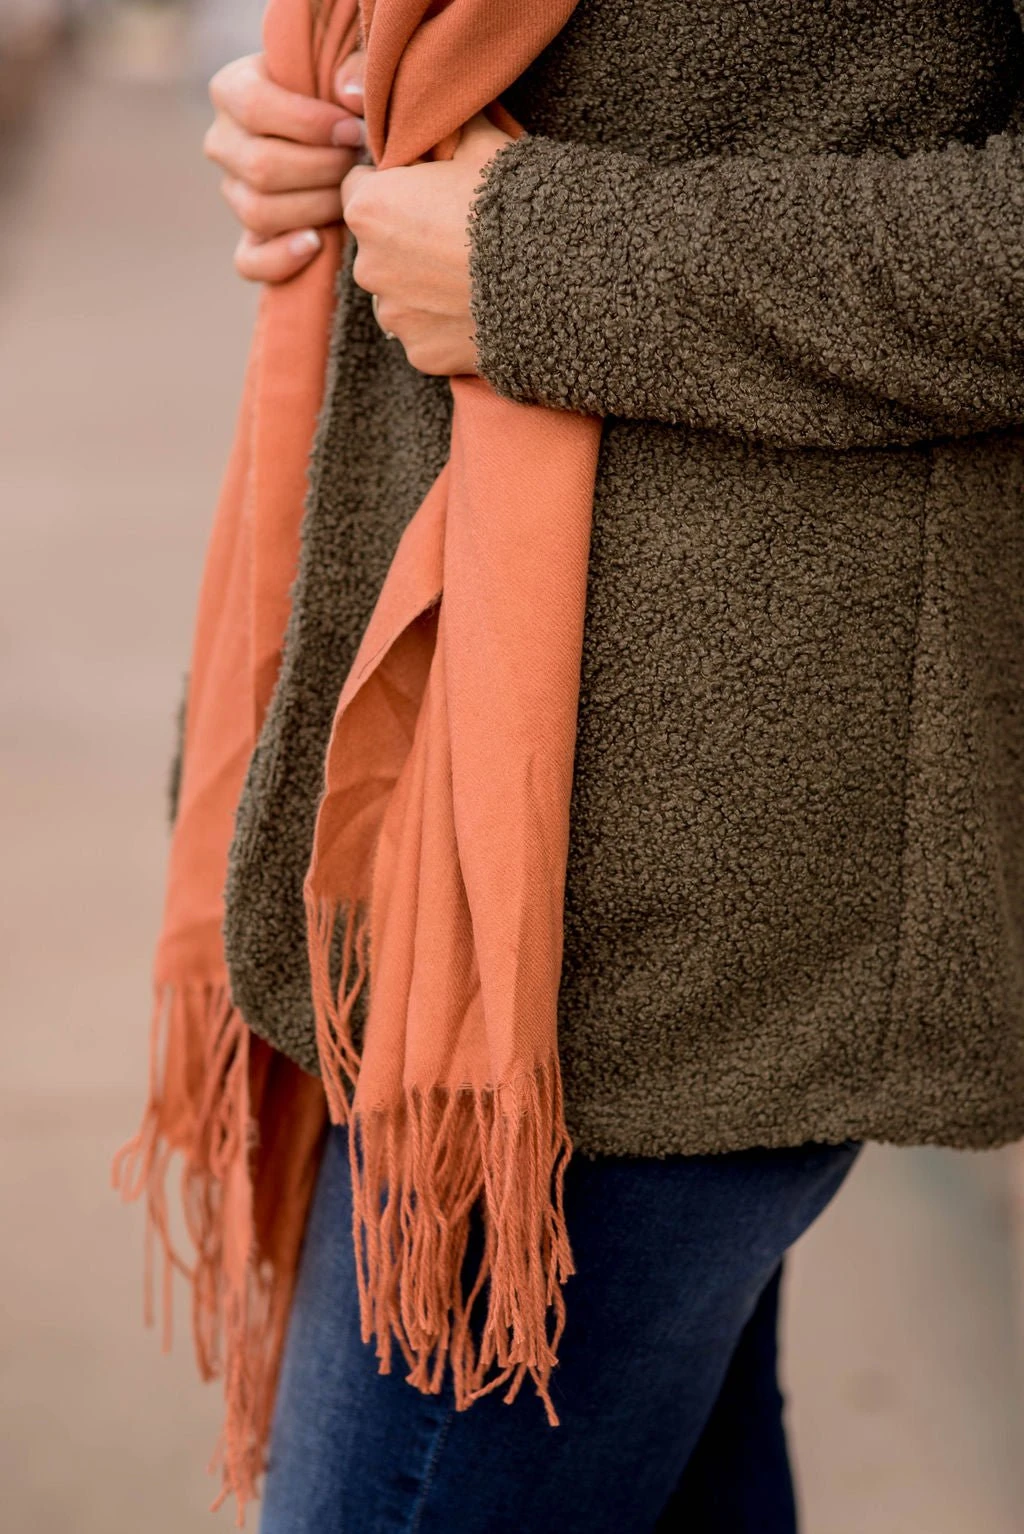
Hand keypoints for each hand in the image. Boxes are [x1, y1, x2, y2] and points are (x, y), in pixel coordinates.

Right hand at [204, 51, 366, 282]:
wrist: (342, 135)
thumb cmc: (340, 93)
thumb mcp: (343, 65)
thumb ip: (352, 66)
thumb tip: (352, 95)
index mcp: (233, 90)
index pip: (254, 108)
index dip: (308, 124)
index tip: (353, 131)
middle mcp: (223, 143)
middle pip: (260, 167)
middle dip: (320, 170)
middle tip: (358, 165)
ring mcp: (234, 193)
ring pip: (258, 212)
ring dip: (314, 208)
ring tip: (348, 197)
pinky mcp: (251, 237)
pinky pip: (250, 262)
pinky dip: (283, 259)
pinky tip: (317, 244)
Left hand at [340, 113, 513, 374]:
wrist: (559, 280)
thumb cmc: (515, 205)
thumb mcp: (481, 143)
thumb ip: (445, 124)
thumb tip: (437, 109)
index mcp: (370, 208)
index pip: (358, 186)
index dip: (393, 183)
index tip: (425, 187)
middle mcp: (368, 266)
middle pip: (377, 245)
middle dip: (405, 237)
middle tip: (455, 233)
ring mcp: (394, 316)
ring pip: (398, 293)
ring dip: (421, 285)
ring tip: (468, 275)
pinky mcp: (419, 353)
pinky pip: (422, 333)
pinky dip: (441, 324)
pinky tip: (476, 308)